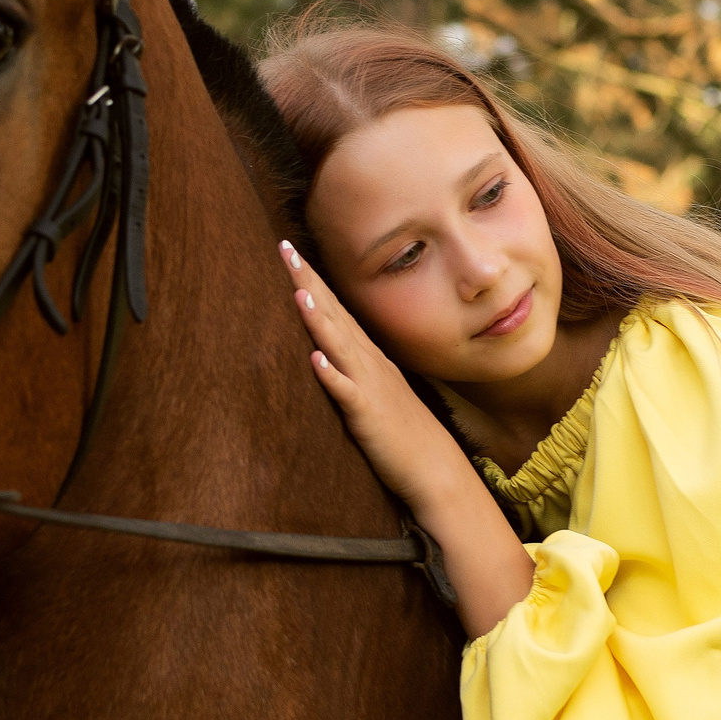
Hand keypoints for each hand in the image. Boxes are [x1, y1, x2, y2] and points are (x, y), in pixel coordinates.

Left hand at [279, 241, 458, 510]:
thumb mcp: (379, 391)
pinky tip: (316, 358)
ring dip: (319, 319)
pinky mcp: (367, 415)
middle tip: (284, 250)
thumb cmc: (405, 433)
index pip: (336, 309)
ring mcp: (369, 387)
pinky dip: (331, 374)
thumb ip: (355, 370)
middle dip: (308, 283)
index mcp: (369, 357)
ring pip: (339, 345)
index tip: (290, 252)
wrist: (436, 469)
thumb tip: (330, 351)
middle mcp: (369, 364)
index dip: (313, 280)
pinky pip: (346, 393)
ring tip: (298, 291)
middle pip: (333, 315)